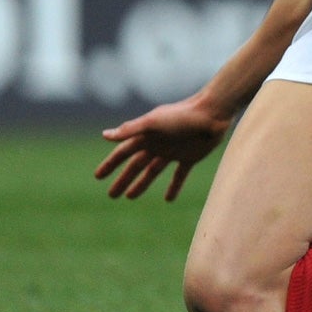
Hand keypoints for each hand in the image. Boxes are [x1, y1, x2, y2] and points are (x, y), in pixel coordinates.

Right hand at [94, 94, 232, 201]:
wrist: (213, 113)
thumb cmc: (182, 115)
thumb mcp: (154, 122)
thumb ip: (131, 129)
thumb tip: (105, 135)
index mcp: (147, 136)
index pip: (123, 152)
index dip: (110, 164)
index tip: (97, 177)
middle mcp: (158, 144)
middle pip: (136, 165)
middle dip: (123, 179)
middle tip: (112, 195)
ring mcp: (173, 151)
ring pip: (153, 171)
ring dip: (142, 184)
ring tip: (130, 197)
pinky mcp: (190, 157)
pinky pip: (179, 175)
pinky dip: (174, 186)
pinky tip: (168, 199)